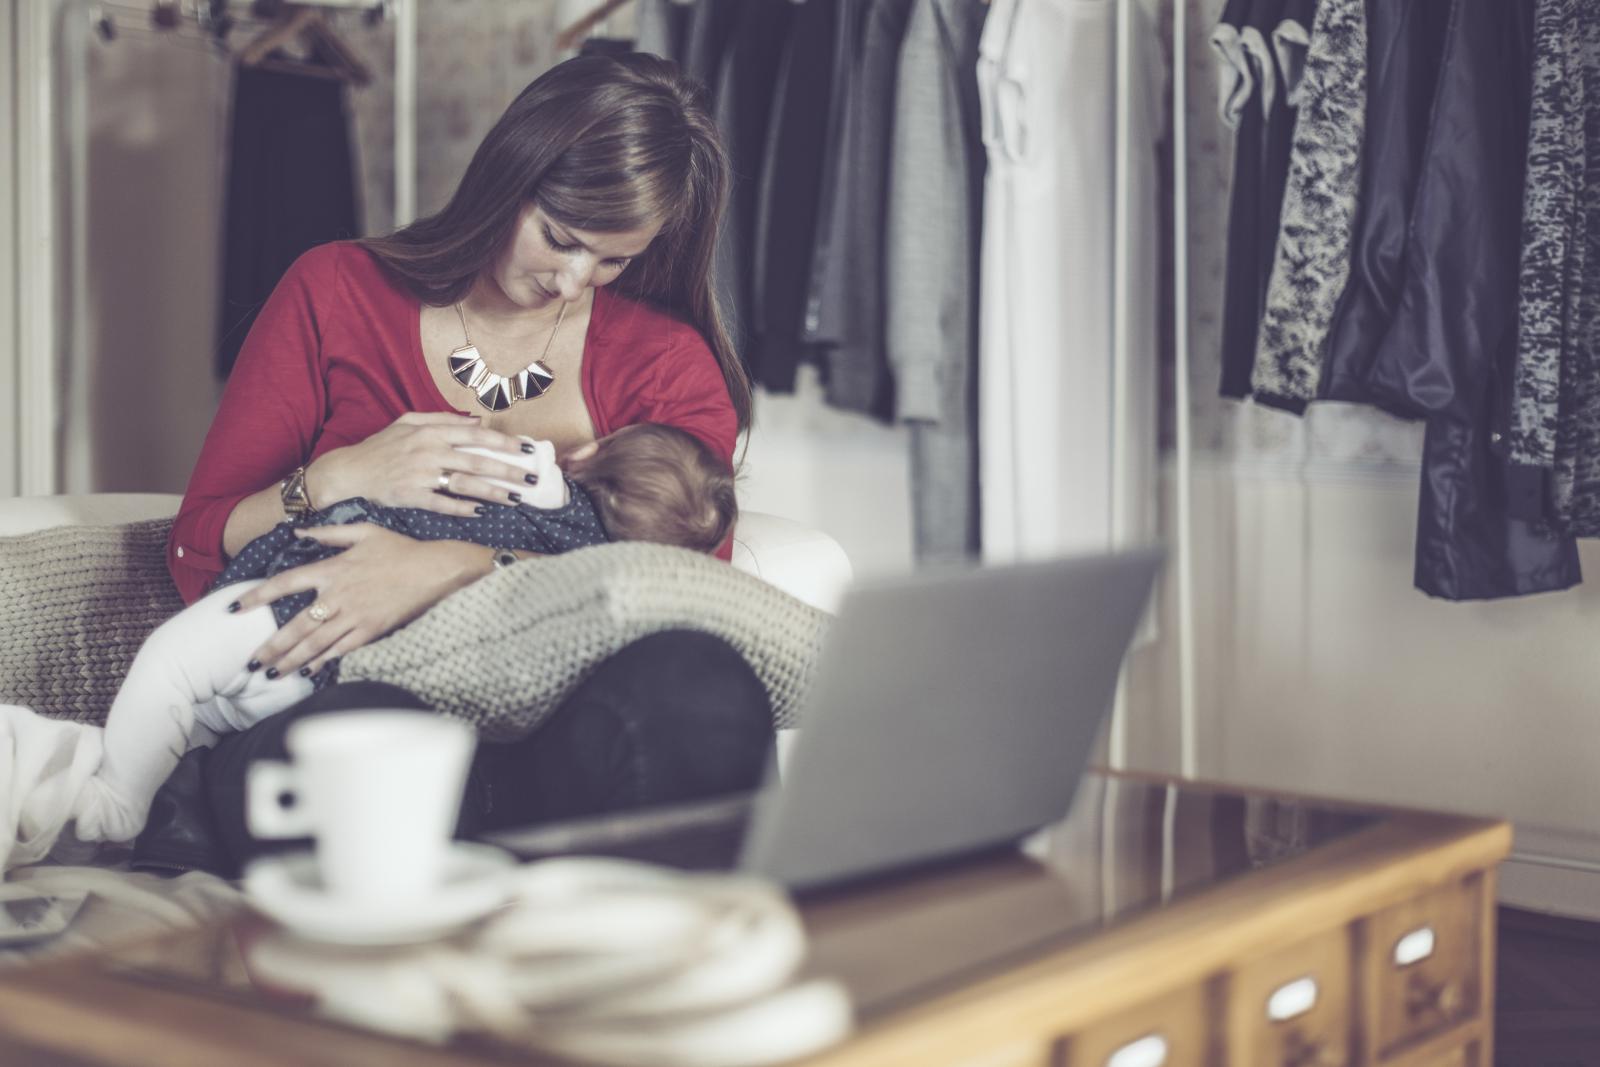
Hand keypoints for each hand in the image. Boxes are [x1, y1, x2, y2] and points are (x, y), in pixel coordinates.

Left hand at [234, 524, 486, 675]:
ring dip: (290, 660)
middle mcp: (338, 595)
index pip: (284, 583)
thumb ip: (328, 534)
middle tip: (250, 663)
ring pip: (315, 643)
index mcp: (332, 569)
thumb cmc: (400, 549)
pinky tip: (309, 671)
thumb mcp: (364, 532)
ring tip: (271, 673)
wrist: (435, 568)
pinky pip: (341, 649)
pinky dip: (323, 660)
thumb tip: (299, 532)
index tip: (235, 608)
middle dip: (270, 646)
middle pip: (295, 625)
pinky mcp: (372, 630)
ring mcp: (355, 615)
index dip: (257, 596)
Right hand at [309, 412, 538, 516]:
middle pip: (476, 462)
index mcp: (430, 432)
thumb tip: (476, 420)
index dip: (503, 442)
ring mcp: (421, 475)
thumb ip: (442, 419)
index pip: (475, 436)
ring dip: (493, 492)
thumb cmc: (381, 446)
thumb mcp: (408, 422)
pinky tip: (481, 511)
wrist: (349, 471)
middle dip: (508, 471)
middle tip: (531, 479)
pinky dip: (463, 508)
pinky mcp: (412, 496)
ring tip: (515, 498)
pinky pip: (443, 504)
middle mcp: (428, 452)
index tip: (526, 448)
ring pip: (465, 484)